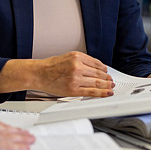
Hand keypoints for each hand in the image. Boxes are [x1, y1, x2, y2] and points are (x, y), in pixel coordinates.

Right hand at [0, 51, 114, 97]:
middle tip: (111, 81)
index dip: (104, 69)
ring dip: (106, 85)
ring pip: (97, 83)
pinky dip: (101, 93)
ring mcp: (76, 79)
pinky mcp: (73, 90)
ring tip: (111, 87)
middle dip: (107, 78)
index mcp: (77, 57)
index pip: (97, 63)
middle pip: (99, 73)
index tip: (107, 72)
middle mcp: (77, 67)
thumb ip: (83, 62)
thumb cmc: (51, 67)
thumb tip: (97, 69)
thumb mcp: (68, 57)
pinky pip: (91, 92)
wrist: (39, 74)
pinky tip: (107, 93)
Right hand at [0, 113, 34, 149]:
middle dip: (16, 132)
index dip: (6, 127)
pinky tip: (24, 148)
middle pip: (3, 128)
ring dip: (21, 139)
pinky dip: (17, 147)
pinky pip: (6, 147)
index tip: (13, 130)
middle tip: (26, 135)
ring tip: (29, 141)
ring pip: (8, 136)